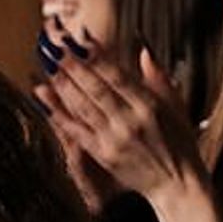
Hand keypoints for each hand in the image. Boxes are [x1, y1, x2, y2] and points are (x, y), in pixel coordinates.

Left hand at [36, 32, 217, 221]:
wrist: (178, 184)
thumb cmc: (180, 143)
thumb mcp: (177, 107)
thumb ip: (159, 78)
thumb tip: (143, 50)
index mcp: (150, 106)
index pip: (118, 75)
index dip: (96, 55)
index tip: (79, 36)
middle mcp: (131, 121)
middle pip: (95, 87)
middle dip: (73, 63)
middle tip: (53, 42)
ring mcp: (115, 138)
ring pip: (82, 105)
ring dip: (62, 82)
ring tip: (45, 61)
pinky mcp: (103, 154)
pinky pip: (76, 129)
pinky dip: (57, 111)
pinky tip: (42, 95)